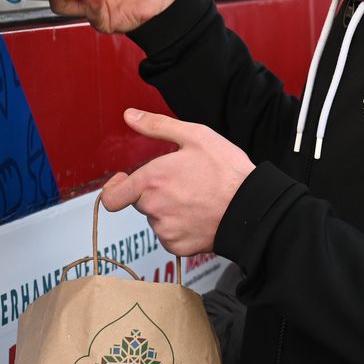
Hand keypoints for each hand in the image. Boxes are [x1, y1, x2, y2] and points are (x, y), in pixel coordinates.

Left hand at [98, 108, 253, 255]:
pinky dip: (180, 227)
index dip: (115, 188)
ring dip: (168, 210)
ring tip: (196, 198)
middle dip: (154, 193)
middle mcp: (154, 208)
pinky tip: (199, 214)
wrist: (252, 207)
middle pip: (140, 202)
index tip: (125, 182)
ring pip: (157, 219)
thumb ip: (156, 126)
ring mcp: (166, 230)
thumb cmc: (226, 171)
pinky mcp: (179, 247)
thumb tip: (130, 116)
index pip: (112, 197)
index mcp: (151, 180)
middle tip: (182, 183)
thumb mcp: (194, 136)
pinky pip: (170, 236)